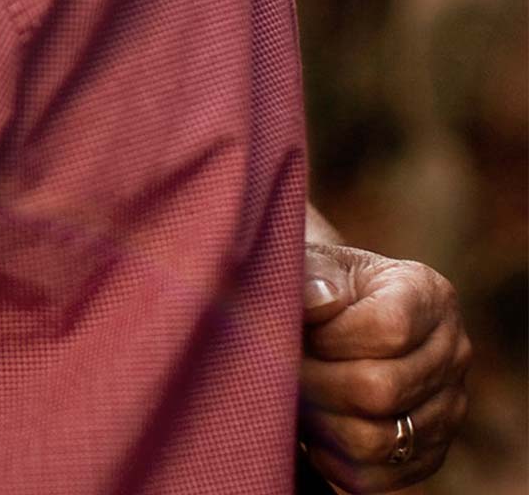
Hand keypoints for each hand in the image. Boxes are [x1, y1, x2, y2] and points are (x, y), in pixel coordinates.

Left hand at [299, 242, 471, 491]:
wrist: (332, 316)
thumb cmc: (319, 285)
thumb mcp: (313, 262)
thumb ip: (312, 274)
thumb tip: (319, 301)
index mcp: (429, 295)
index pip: (388, 329)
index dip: (331, 337)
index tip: (302, 330)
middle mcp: (452, 352)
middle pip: (381, 389)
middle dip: (316, 381)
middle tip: (282, 369)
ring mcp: (447, 406)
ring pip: (377, 439)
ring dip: (320, 422)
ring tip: (296, 395)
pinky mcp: (428, 451)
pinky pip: (376, 476)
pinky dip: (332, 459)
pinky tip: (312, 430)